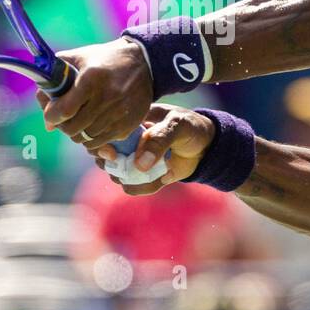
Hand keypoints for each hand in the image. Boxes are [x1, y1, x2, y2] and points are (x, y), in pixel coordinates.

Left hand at [37, 37, 152, 149]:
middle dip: (63, 126)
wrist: (144, 62)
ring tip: (80, 121)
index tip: (51, 112)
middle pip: (73, 129)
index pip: (64, 110)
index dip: (52, 115)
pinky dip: (94, 138)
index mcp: (91, 79)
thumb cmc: (104, 59)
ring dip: (78, 133)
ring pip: (86, 139)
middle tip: (65, 118)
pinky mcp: (129, 124)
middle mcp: (107, 97)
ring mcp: (119, 113)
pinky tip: (94, 125)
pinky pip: (102, 142)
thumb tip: (48, 121)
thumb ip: (54, 83)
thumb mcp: (77, 58)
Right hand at [89, 105, 215, 195]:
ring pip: (116, 174)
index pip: (104, 131)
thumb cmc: (191, 127)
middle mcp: (127, 141)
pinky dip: (143, 187)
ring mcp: (134, 159)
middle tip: (127, 166)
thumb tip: (139, 165)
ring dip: (128, 178)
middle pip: (103, 155)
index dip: (100, 144)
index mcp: (131, 121)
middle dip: (110, 164)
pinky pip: (134, 187)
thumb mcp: (178, 125)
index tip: (110, 154)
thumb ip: (159, 139)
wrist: (208, 145)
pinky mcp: (144, 176)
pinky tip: (163, 179)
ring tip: (152, 172)